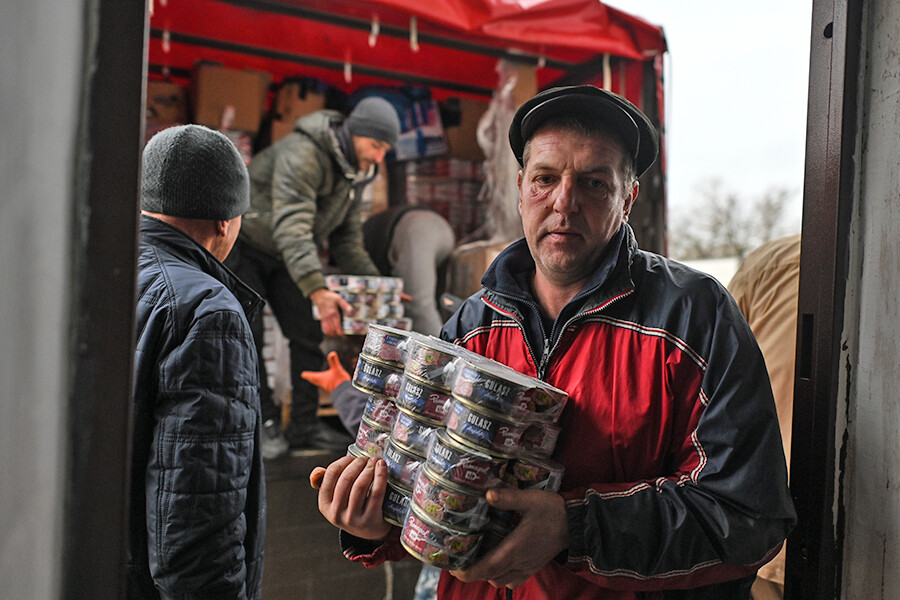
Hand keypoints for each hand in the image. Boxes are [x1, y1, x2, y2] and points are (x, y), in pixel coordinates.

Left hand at [302, 351, 350, 392]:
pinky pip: (326, 385)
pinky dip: (324, 383)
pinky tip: (328, 382)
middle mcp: (323, 383)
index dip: (307, 374)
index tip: (302, 374)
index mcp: (321, 378)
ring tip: (314, 379)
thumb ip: (334, 361)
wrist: (345, 392)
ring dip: (316, 381)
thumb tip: (332, 353)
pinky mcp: (332, 388)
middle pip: (314, 380)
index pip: (312, 376)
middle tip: (306, 376)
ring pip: (320, 383)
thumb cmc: (339, 380)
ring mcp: (327, 386)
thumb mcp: (337, 369)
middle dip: (310, 378)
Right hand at [310, 288, 353, 336]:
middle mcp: (328, 317)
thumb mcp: (338, 298)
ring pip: (328, 330)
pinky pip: (324, 328)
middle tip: (342, 335)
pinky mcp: (322, 318)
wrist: (319, 295)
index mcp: (333, 313)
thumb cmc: (329, 297)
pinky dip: (327, 332)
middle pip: (333, 330)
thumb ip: (345, 305)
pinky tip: (331, 332)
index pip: (337, 326)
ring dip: (333, 334)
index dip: (341, 332)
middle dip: (338, 334)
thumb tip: (351, 310)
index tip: (344, 335)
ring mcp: (324, 318)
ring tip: (337, 333)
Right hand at [314, 456, 391, 540]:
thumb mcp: (335, 498)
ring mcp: (353, 518)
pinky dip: (380, 476)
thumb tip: (317, 471)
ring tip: (374, 462)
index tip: (353, 456)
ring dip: (369, 468)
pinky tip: (382, 467)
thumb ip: (326, 482)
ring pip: (360, 485)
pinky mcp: (370, 519)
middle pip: (346, 479)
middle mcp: (336, 513)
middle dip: (358, 463)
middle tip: (367, 458)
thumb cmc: (353, 507)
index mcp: (324, 504)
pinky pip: (375, 493)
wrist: (370, 530)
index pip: (330, 475)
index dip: (343, 461)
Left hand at [450, 487, 568, 588]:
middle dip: (473, 572)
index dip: (466, 572)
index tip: (453, 567)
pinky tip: (500, 562)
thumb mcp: (530, 499)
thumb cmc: (552, 511)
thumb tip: (487, 494)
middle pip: (488, 577)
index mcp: (514, 549)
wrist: (575, 524)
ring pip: (500, 581)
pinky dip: (502, 576)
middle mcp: (518, 562)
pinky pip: (513, 581)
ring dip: (487, 574)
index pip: (485, 568)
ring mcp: (527, 567)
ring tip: (479, 558)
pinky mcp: (533, 567)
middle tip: (461, 557)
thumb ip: (508, 498)